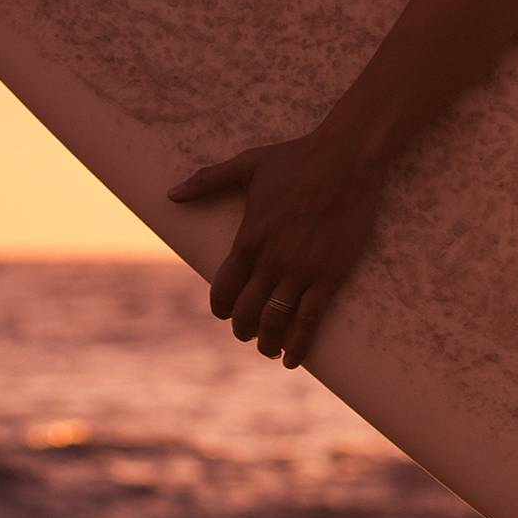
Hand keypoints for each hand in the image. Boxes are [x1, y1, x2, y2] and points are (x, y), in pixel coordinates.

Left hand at [169, 124, 386, 370]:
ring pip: (276, 322)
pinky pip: (310, 319)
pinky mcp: (329, 276)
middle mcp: (271, 261)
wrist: (347, 159)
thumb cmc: (297, 158)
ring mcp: (301, 272)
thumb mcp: (247, 165)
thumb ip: (207, 180)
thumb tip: (170, 194)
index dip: (221, 307)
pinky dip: (300, 344)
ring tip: (270, 350)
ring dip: (269, 343)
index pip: (224, 289)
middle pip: (247, 312)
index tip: (225, 313)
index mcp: (248, 239)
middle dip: (243, 330)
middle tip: (247, 334)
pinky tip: (293, 359)